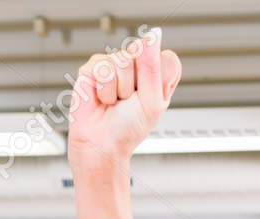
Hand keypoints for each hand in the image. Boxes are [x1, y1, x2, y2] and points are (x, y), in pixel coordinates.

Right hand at [67, 29, 183, 171]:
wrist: (100, 144)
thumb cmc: (128, 129)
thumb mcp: (152, 101)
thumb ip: (153, 67)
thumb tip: (152, 34)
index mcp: (156, 76)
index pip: (166, 57)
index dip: (158, 77)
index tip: (149, 97)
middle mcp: (136, 68)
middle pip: (142, 53)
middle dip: (136, 82)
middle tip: (129, 100)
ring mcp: (114, 66)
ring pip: (122, 60)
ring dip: (119, 88)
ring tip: (115, 101)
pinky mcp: (93, 68)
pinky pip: (102, 66)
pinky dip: (104, 88)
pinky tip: (102, 98)